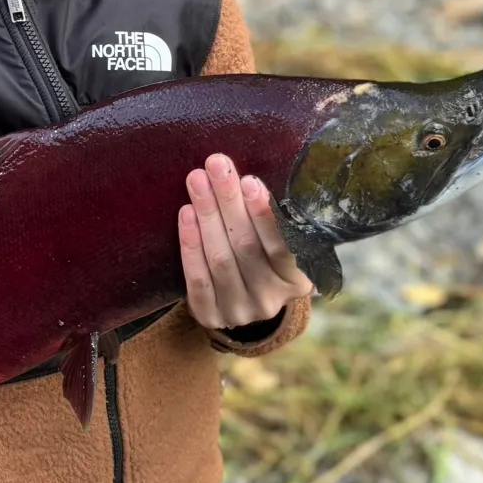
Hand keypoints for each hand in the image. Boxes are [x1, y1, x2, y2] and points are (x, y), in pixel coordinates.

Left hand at [179, 154, 313, 328]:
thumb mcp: (281, 247)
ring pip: (220, 259)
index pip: (281, 247)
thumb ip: (277, 223)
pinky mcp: (211, 316)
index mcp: (296, 283)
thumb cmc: (264, 262)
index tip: (249, 180)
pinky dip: (190, 245)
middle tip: (215, 166)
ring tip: (197, 181)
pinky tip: (186, 214)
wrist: (243, 304)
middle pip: (246, 247)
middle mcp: (269, 301)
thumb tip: (250, 180)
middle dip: (228, 202)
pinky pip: (197, 279)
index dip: (263, 214)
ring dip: (207, 215)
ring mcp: (239, 312)